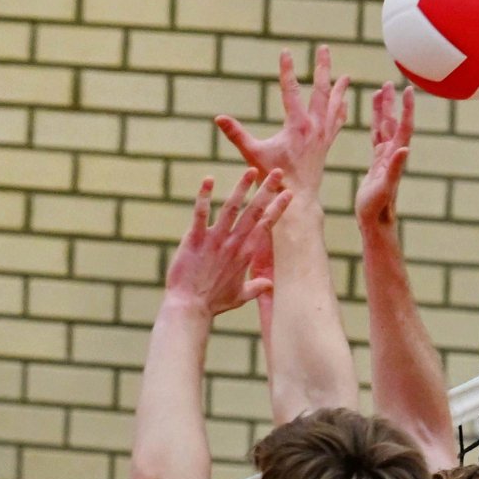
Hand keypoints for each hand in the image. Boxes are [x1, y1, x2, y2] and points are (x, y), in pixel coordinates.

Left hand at [162, 170, 288, 321]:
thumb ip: (256, 288)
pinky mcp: (194, 239)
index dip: (278, 208)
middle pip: (254, 212)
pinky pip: (200, 214)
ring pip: (231, 208)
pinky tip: (208, 180)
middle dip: (267, 190)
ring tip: (251, 170)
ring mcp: (214, 240)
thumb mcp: (239, 297)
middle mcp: (234, 244)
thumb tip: (269, 285)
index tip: (289, 193)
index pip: (266, 226)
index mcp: (246, 254)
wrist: (190, 308)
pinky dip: (204, 196)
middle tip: (277, 172)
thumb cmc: (213, 303)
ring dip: (241, 188)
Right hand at [216, 45, 350, 204]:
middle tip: (324, 48)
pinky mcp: (326, 145)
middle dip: (322, 68)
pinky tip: (344, 102)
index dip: (287, 69)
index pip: (291, 89)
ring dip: (339, 88)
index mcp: (296, 125)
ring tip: (346, 75)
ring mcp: (323, 135)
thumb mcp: (253, 154)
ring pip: (334, 105)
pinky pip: (337, 122)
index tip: (286, 51)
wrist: (298, 200)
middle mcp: (314, 126)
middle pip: (321, 90)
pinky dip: (341, 110)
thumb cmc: (274, 178)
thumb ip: (236, 134)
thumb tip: (218, 118)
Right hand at [355, 81, 414, 230]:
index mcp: (395, 156)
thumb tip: (405, 148)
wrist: (374, 221)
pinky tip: (373, 117)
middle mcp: (392, 154)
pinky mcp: (376, 163)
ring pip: (383, 128)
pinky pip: (375, 138)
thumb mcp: (385, 187)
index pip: (403, 127)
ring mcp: (384, 157)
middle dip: (391, 103)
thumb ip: (394, 168)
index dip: (406, 109)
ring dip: (382, 110)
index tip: (407, 90)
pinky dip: (374, 124)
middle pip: (393, 122)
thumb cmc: (378, 207)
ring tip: (378, 91)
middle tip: (388, 83)